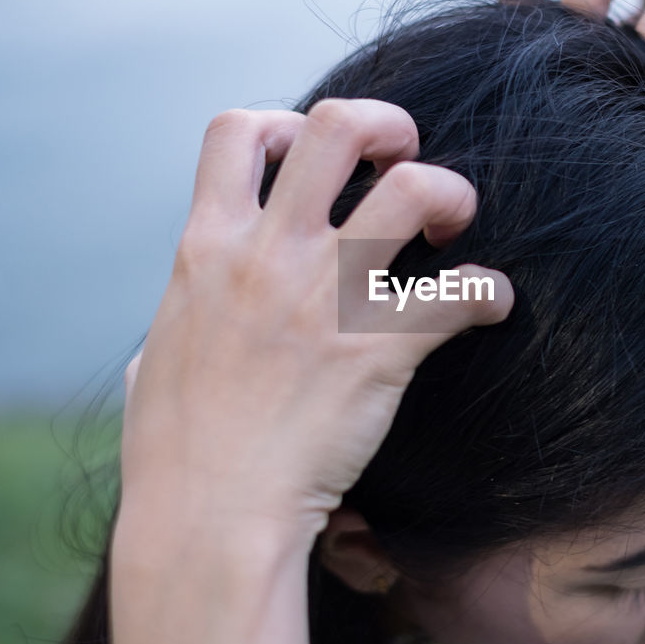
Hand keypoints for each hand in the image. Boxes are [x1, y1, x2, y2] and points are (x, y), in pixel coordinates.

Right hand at [118, 100, 513, 540]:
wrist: (206, 520)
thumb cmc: (173, 451)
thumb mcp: (154, 357)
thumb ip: (182, 313)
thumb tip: (191, 308)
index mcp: (207, 249)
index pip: (236, 130)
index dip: (285, 123)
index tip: (313, 162)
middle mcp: (268, 256)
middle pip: (338, 126)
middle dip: (388, 125)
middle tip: (405, 162)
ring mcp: (325, 299)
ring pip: (415, 188)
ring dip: (450, 192)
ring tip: (455, 225)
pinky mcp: (379, 352)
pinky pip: (462, 291)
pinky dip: (489, 292)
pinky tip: (489, 307)